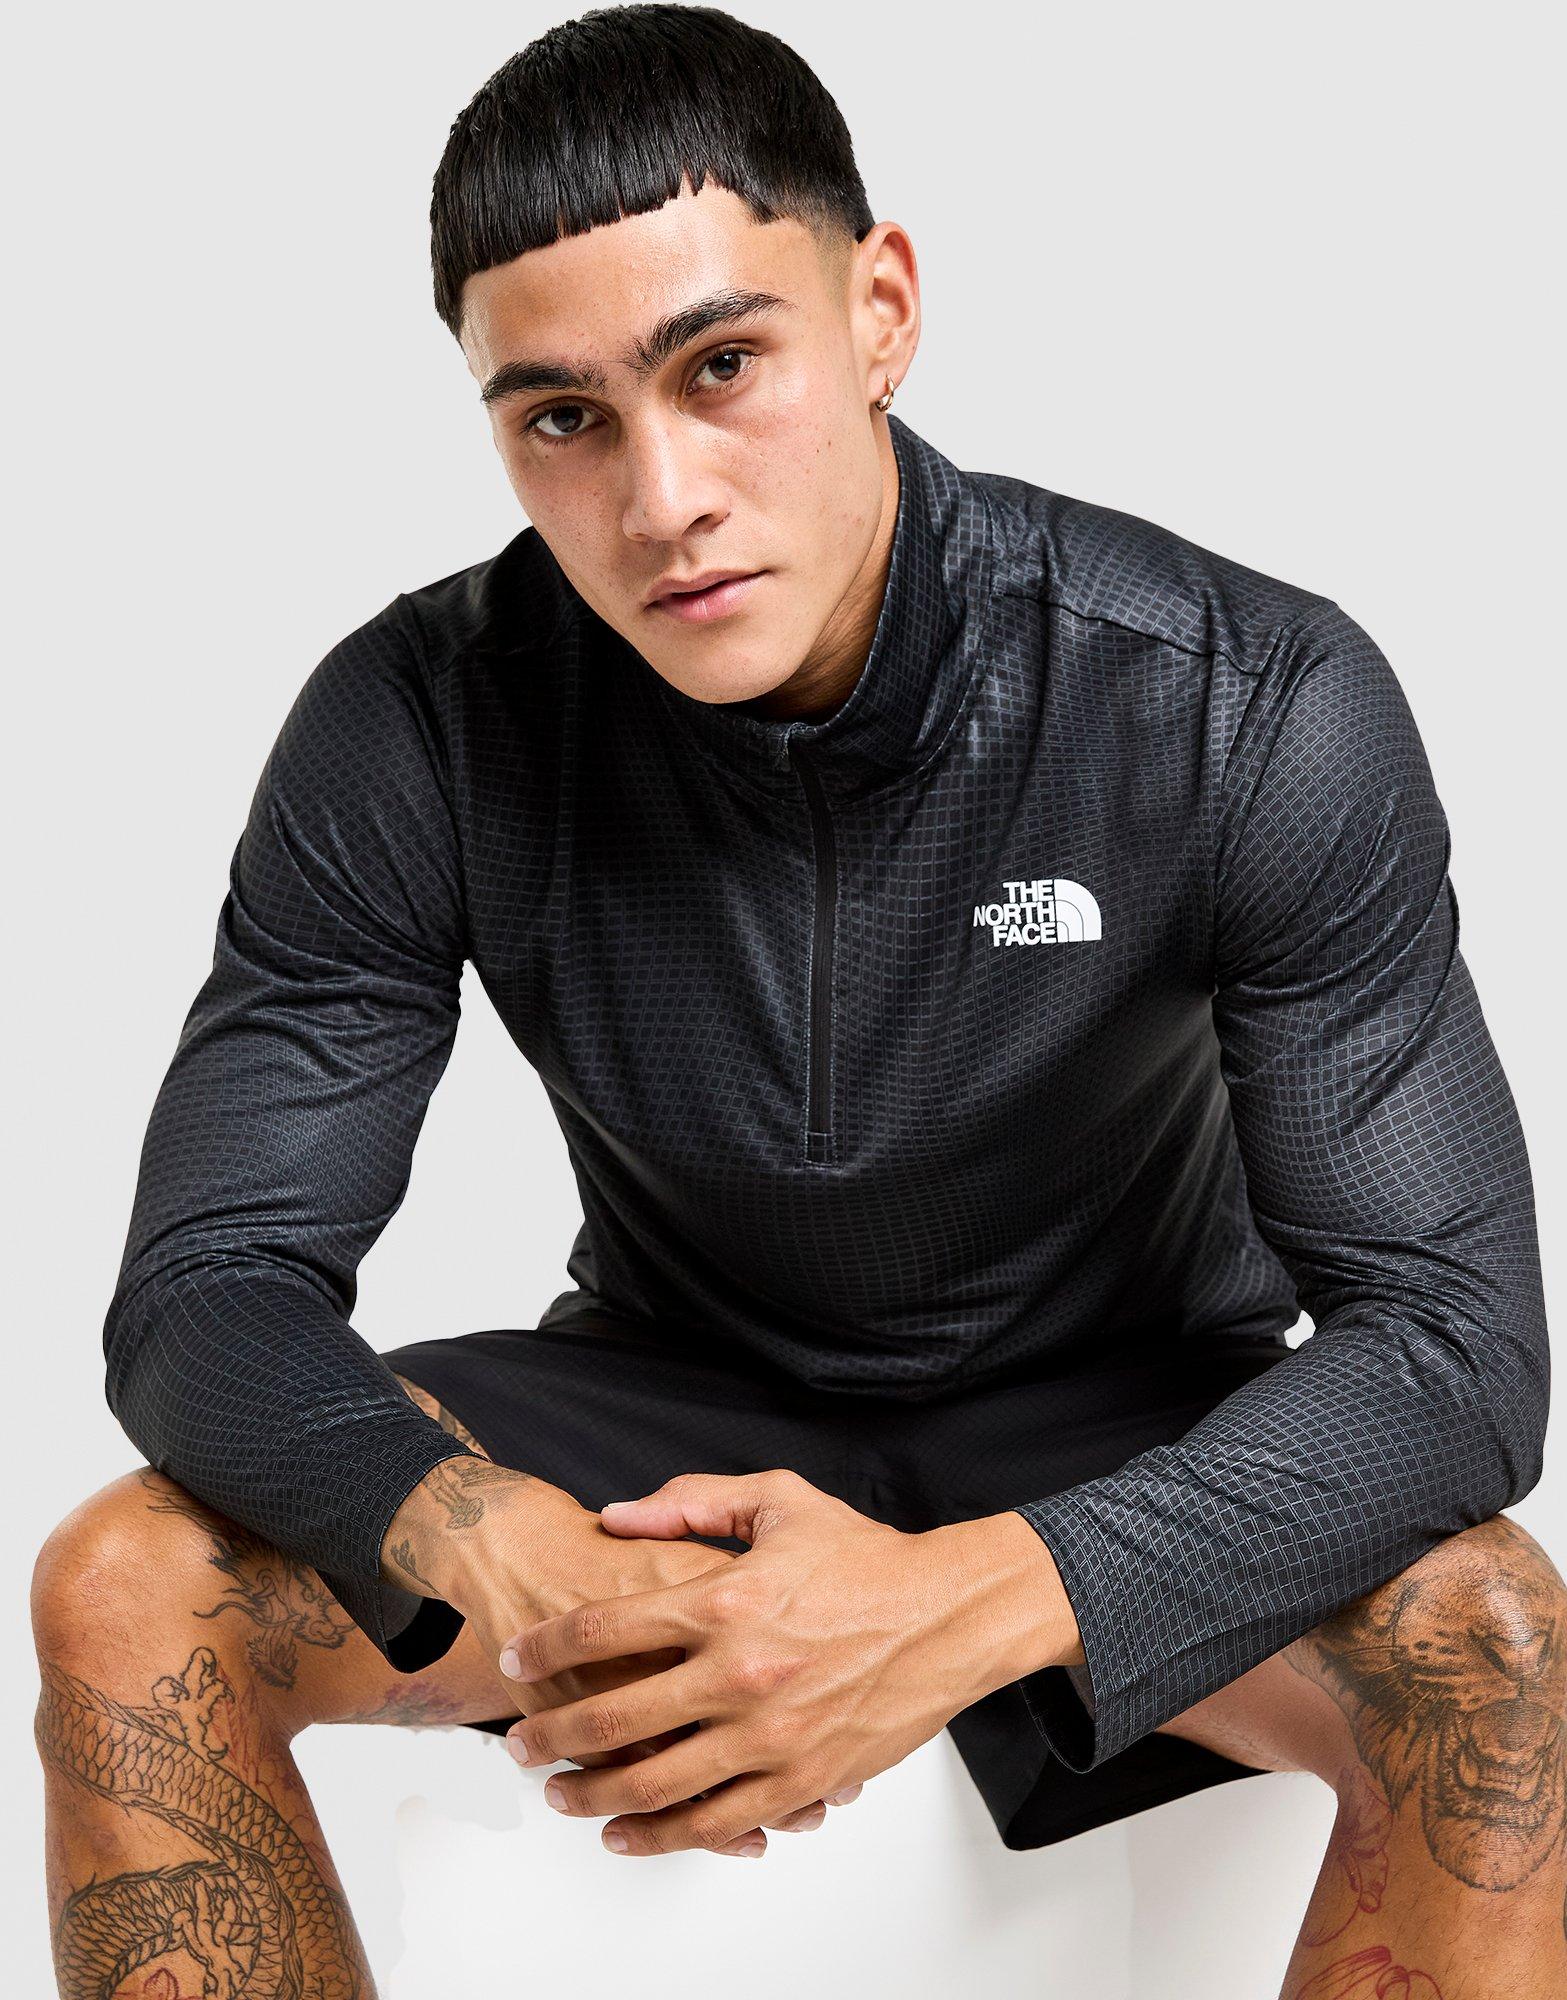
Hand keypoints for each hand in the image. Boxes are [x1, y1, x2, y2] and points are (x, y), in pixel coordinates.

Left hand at [435, 1474, 855, 1854]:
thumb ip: (692, 1503)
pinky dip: (662, 1836)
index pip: (603, 1629)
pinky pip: (716, 1824)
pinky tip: (627, 1833)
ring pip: (654, 1785)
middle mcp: (739, 1673)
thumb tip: (617, 1516)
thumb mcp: (778, 1501)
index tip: (515, 1655)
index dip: (544, 1646)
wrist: (951, 1616)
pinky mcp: (802, 1781)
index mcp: (725, 1600)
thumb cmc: (867, 1557)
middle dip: (549, 1735)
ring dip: (591, 1795)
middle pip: (611, 1718)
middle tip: (517, 1744)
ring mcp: (770, 1736)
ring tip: (559, 1794)